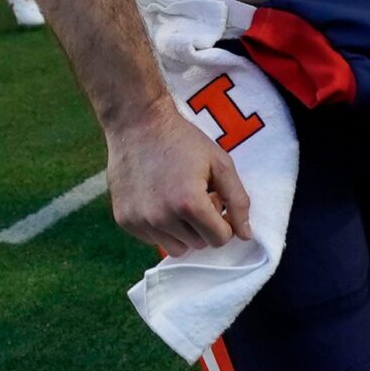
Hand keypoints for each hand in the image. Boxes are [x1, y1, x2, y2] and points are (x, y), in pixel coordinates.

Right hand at [105, 100, 253, 258]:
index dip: (223, 220)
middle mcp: (161, 218)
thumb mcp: (220, 163)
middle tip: (195, 194)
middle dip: (203, 225)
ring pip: (176, 247)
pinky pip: (153, 240)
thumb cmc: (183, 141)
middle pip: (199, 244)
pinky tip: (157, 199)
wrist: (138, 123)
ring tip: (176, 199)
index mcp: (189, 204)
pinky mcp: (124, 220)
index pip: (220, 239)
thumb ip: (238, 200)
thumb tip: (245, 235)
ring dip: (182, 230)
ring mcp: (139, 221)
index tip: (213, 199)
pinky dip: (161, 227)